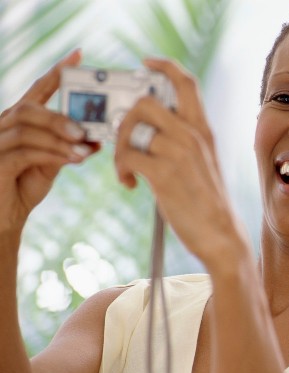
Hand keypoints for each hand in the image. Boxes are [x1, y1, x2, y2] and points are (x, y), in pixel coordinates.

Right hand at [0, 50, 93, 235]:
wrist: (3, 217)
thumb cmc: (24, 186)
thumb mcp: (51, 164)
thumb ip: (68, 147)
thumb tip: (95, 138)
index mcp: (18, 121)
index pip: (37, 90)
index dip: (56, 72)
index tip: (79, 55)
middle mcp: (3, 126)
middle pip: (30, 108)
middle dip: (59, 116)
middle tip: (83, 130)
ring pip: (26, 128)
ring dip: (59, 137)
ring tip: (82, 149)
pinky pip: (24, 152)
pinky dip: (52, 154)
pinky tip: (71, 160)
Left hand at [114, 58, 251, 265]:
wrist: (222, 235)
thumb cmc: (209, 203)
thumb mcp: (203, 164)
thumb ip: (182, 143)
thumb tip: (147, 134)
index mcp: (204, 130)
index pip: (186, 82)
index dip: (164, 66)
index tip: (145, 63)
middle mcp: (193, 135)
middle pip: (145, 101)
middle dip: (125, 117)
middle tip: (124, 139)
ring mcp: (179, 152)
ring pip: (131, 129)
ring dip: (119, 149)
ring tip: (126, 171)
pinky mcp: (164, 173)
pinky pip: (126, 156)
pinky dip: (120, 169)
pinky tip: (130, 185)